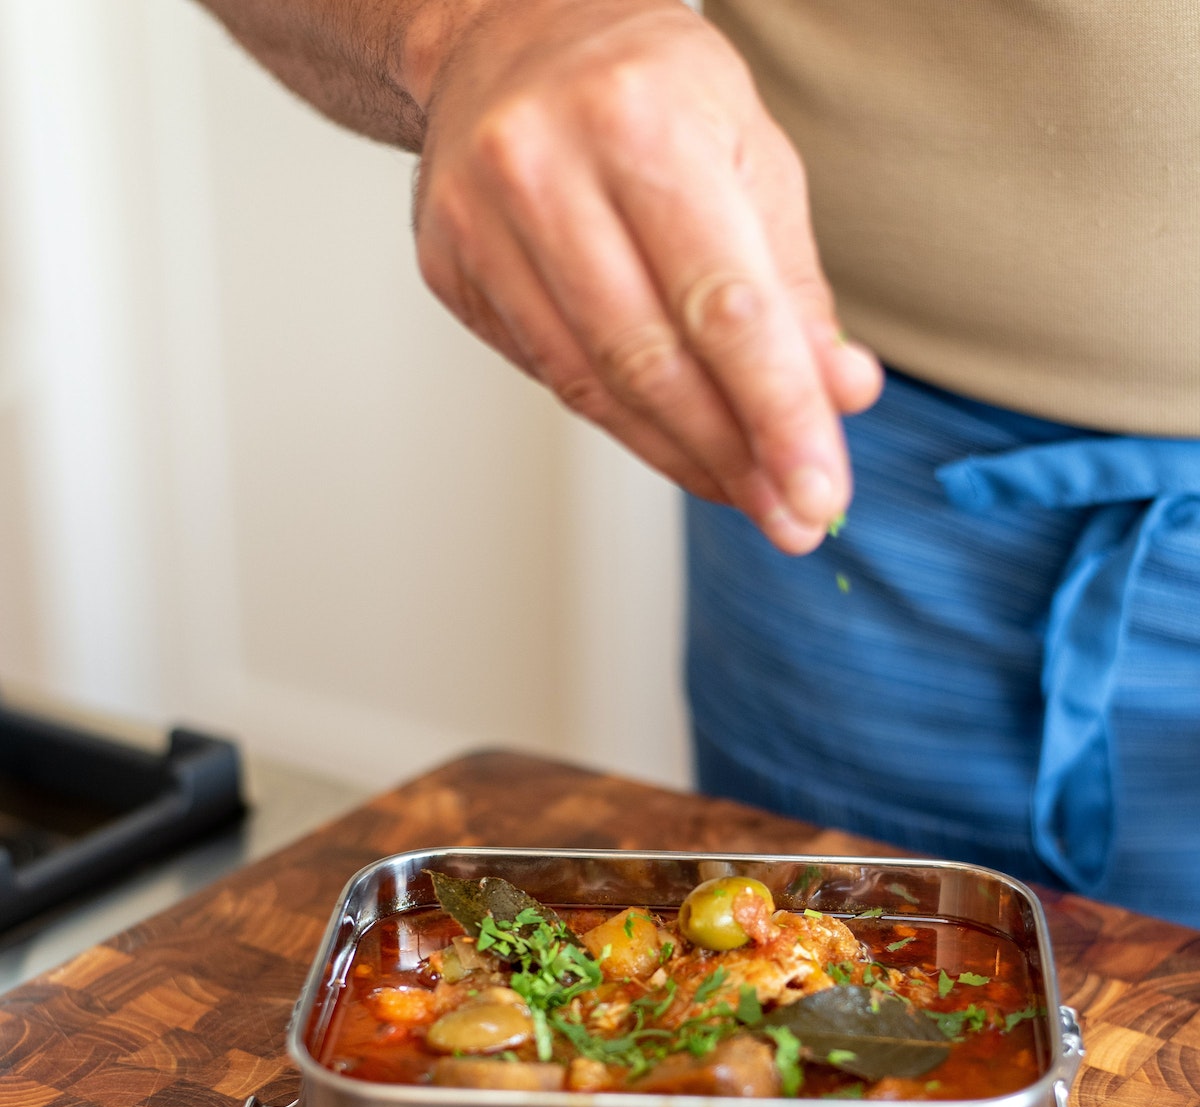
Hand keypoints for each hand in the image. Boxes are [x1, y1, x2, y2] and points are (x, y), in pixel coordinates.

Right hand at [411, 0, 881, 552]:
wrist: (503, 33)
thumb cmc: (646, 88)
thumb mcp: (749, 151)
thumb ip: (794, 281)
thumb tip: (840, 394)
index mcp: (642, 118)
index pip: (724, 304)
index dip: (778, 413)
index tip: (818, 493)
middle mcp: (546, 164)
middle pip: (652, 360)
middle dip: (734, 457)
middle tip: (792, 517)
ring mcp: (482, 220)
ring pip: (595, 385)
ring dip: (683, 458)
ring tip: (747, 495)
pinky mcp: (450, 268)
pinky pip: (552, 376)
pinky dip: (625, 426)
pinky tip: (679, 448)